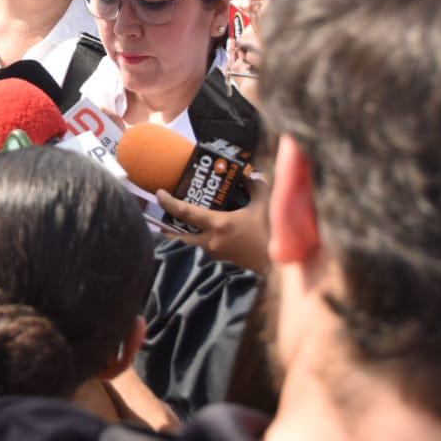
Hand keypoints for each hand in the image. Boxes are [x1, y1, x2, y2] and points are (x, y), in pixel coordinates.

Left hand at [154, 172, 269, 272]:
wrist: (282, 265)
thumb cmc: (273, 232)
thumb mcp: (264, 204)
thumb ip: (255, 186)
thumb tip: (248, 175)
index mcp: (219, 225)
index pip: (186, 213)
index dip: (168, 202)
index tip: (158, 193)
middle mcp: (212, 242)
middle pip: (179, 237)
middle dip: (167, 229)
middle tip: (162, 218)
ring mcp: (216, 255)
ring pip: (190, 247)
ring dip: (183, 237)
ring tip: (180, 226)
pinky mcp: (223, 263)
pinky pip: (203, 252)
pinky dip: (198, 243)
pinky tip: (204, 237)